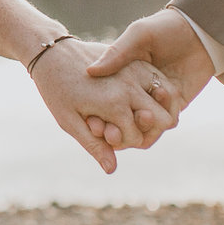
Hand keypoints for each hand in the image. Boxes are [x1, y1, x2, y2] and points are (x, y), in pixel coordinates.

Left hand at [30, 39, 176, 173]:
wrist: (53, 54)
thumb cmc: (57, 91)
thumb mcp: (70, 122)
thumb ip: (94, 145)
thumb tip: (111, 170)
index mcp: (114, 104)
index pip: (139, 137)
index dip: (127, 143)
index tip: (109, 137)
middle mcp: (130, 86)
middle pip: (162, 120)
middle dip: (148, 129)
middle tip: (129, 127)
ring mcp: (136, 70)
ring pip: (169, 99)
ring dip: (160, 111)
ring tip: (140, 115)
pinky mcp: (138, 60)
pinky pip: (162, 81)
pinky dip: (162, 93)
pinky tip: (148, 100)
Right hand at [85, 9, 217, 150]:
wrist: (201, 31)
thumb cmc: (166, 27)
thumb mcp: (139, 35)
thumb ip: (118, 53)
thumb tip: (91, 71)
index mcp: (126, 74)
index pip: (106, 99)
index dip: (97, 112)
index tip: (89, 119)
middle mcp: (139, 90)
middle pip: (121, 118)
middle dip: (112, 128)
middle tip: (105, 132)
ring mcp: (157, 100)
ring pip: (140, 126)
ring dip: (131, 131)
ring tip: (120, 132)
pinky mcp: (176, 105)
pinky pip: (163, 125)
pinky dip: (153, 130)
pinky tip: (146, 121)